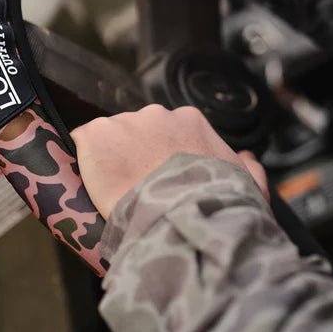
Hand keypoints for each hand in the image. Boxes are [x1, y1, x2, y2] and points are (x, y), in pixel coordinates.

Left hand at [71, 104, 269, 218]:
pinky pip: (83, 144)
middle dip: (134, 157)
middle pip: (136, 133)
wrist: (182, 217)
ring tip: (116, 192)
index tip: (158, 180)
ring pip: (109, 139)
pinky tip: (93, 185)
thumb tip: (249, 160)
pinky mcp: (96, 136)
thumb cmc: (216, 205)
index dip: (159, 159)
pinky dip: (85, 163)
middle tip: (137, 189)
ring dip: (110, 160)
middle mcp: (156, 114)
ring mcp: (124, 122)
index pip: (167, 133)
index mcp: (190, 121)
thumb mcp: (247, 186)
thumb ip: (249, 169)